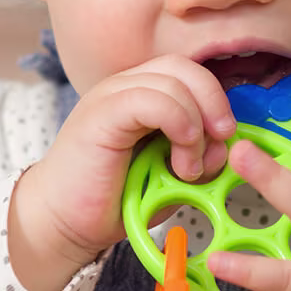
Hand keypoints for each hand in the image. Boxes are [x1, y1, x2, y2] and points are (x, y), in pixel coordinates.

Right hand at [9, 55, 235, 290]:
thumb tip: (226, 145)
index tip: (225, 140)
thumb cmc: (113, 201)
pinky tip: (180, 155)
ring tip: (189, 167)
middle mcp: (125, 87)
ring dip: (196, 124)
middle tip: (221, 140)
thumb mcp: (171, 179)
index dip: (216, 100)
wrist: (64, 222)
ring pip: (173, 80)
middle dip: (215, 102)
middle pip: (185, 67)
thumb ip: (201, 158)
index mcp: (141, 95)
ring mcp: (111, 96)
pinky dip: (178, 123)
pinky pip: (151, 99)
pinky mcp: (101, 113)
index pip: (190, 73)